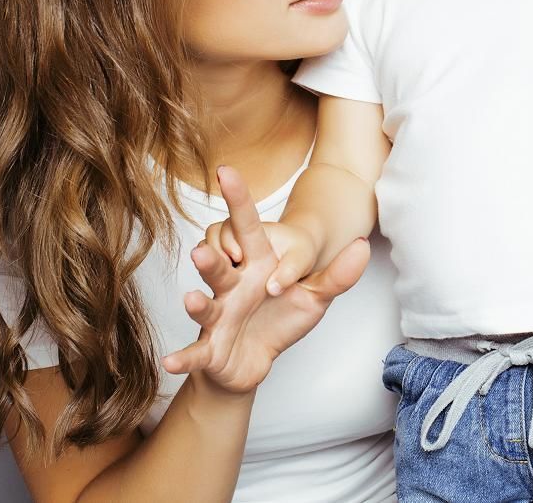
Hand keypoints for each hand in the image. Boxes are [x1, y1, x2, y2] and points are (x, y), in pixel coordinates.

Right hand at [162, 166, 369, 392]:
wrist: (255, 359)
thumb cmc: (281, 318)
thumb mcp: (315, 295)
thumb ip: (338, 274)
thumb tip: (363, 246)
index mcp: (256, 265)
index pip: (245, 227)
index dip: (236, 200)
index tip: (225, 171)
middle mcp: (232, 285)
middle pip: (218, 264)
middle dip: (211, 256)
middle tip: (205, 249)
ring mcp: (218, 316)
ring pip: (205, 304)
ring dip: (197, 302)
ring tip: (193, 298)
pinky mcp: (210, 347)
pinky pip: (194, 353)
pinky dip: (182, 358)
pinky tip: (170, 362)